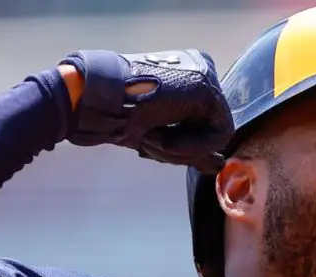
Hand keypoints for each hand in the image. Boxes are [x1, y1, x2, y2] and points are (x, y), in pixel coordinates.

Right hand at [58, 49, 233, 172]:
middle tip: (148, 142)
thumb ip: (188, 149)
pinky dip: (187, 145)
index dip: (177, 145)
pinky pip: (217, 135)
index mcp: (186, 75)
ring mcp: (205, 76)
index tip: (148, 142)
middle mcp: (200, 71)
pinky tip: (160, 134)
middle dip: (180, 150)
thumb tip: (217, 167)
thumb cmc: (117, 116)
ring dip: (179, 149)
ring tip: (150, 136)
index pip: (200, 124)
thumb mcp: (157, 135)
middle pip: (209, 130)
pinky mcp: (206, 88)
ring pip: (215, 135)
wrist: (98, 100)